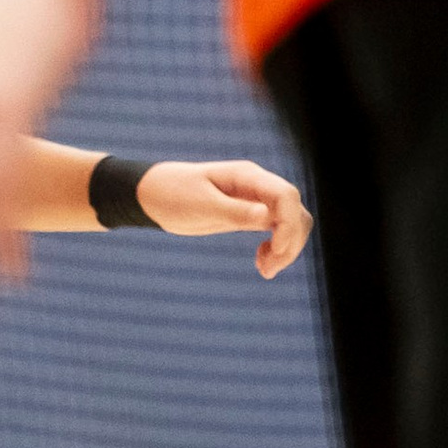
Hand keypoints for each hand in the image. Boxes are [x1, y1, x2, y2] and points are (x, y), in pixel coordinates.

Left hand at [138, 157, 312, 277]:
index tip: (277, 250)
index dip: (290, 223)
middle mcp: (256, 186)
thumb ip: (234, 211)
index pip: (285, 195)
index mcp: (246, 176)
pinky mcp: (249, 215)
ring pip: (290, 223)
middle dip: (291, 241)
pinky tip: (261, 262)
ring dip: (287, 248)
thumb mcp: (200, 205)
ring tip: (266, 270)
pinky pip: (277, 230)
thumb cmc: (171, 194)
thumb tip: (268, 217)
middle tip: (268, 269)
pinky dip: (277, 248)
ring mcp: (255, 200)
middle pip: (294, 211)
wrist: (153, 195)